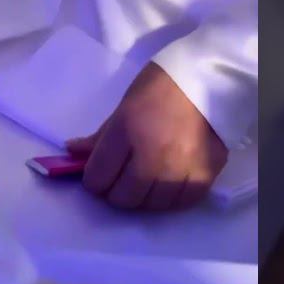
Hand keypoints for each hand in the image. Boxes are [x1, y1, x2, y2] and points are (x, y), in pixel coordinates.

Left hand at [67, 62, 228, 210]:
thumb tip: (73, 153)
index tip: (99, 172)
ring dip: (143, 197)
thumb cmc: (162, 85)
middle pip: (123, 198)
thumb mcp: (125, 105)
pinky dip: (169, 198)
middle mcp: (152, 155)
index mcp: (126, 131)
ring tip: (147, 179)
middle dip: (116, 191)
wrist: (211, 78)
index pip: (97, 177)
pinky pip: (179, 203)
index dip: (94, 178)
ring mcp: (180, 169)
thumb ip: (102, 136)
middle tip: (122, 177)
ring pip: (151, 205)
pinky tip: (168, 182)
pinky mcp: (204, 176)